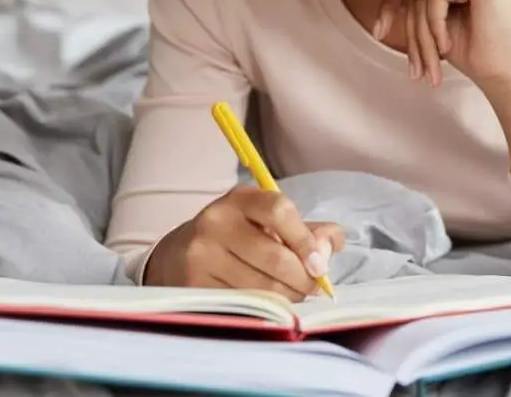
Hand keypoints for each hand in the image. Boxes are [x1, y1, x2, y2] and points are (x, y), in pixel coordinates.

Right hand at [142, 185, 344, 301]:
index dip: (305, 240)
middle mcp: (216, 222)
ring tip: (290, 295)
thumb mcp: (267, 223)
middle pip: (275, 257)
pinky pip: (243, 305)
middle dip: (302, 279)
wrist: (177, 256)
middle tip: (311, 287)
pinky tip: (267, 305)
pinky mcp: (193, 286)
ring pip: (262, 287)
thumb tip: (333, 244)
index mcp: (240, 199)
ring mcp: (201, 255)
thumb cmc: (236, 239)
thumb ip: (306, 230)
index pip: (279, 210)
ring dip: (287, 298)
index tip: (319, 265)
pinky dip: (264, 310)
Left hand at [375, 0, 510, 91]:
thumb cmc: (472, 49)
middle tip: (417, 69)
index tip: (380, 33)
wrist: (505, 72)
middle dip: (412, 31)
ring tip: (430, 66)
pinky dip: (435, 25)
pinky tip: (447, 46)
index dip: (391, 8)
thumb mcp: (431, 20)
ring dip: (422, 35)